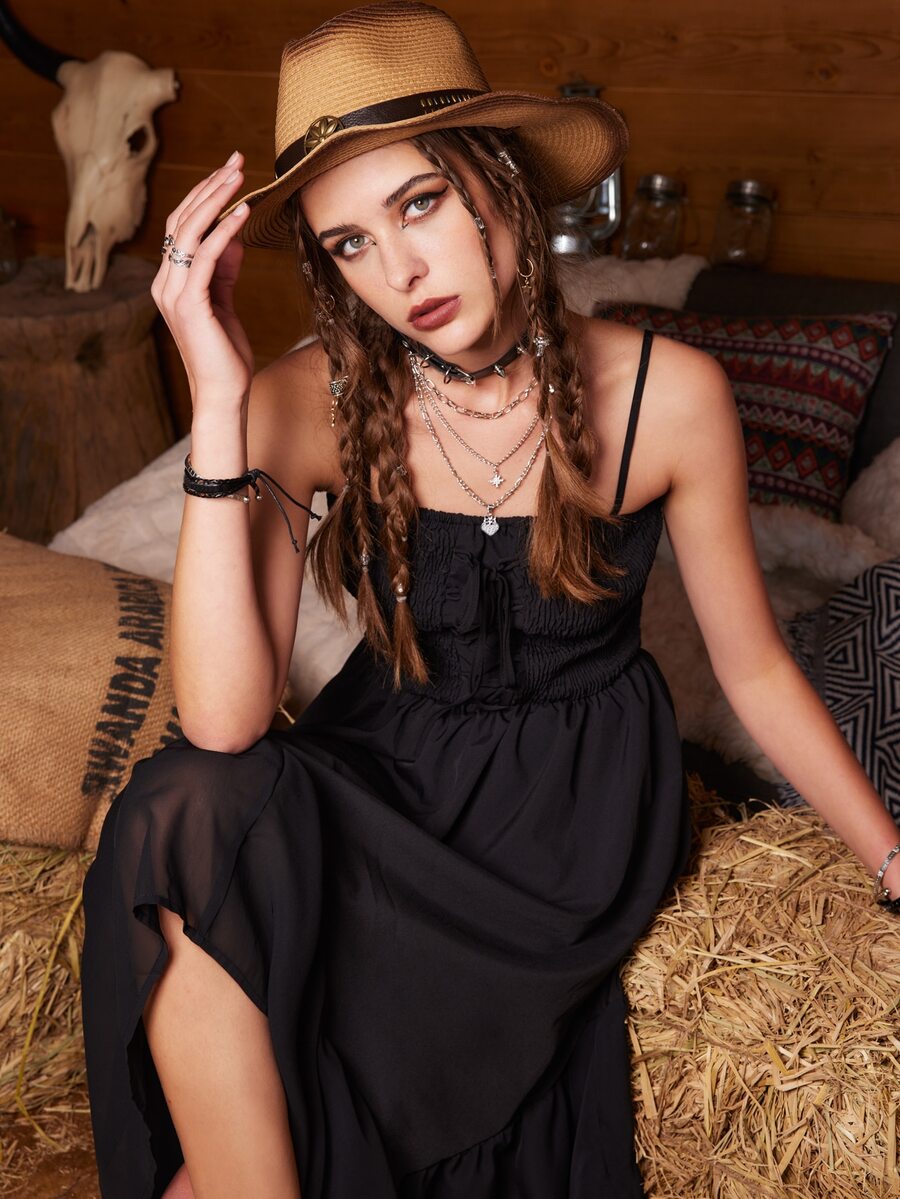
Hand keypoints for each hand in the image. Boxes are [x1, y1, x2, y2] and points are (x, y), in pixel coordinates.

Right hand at [152, 152, 253, 406]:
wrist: (222, 393)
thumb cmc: (225, 354)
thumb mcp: (226, 303)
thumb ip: (225, 270)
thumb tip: (234, 235)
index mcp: (170, 281)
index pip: (182, 226)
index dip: (204, 195)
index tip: (229, 171)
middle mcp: (165, 282)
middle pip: (182, 220)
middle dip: (210, 187)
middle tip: (235, 160)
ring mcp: (173, 292)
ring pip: (189, 231)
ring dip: (216, 200)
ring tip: (239, 176)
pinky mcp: (189, 303)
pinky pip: (205, 257)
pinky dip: (224, 231)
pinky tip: (243, 214)